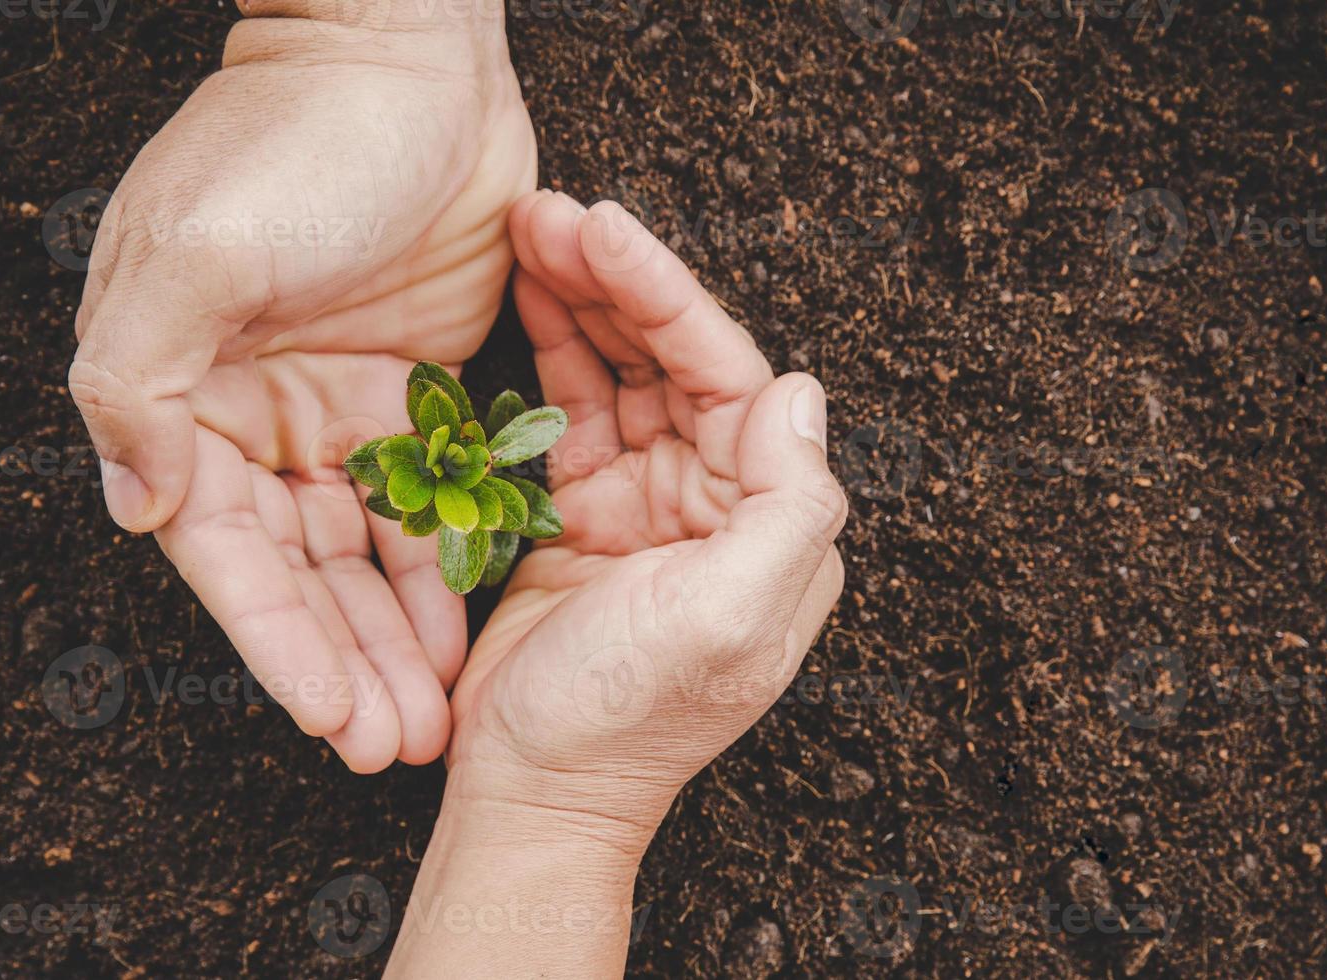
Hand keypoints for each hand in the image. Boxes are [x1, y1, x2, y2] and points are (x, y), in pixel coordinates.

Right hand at [67, 3, 535, 770]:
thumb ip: (142, 380)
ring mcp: (335, 406)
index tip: (329, 721)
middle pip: (297, 570)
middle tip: (392, 747)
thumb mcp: (199, 252)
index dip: (274, 644)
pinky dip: (446, 560)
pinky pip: (430, 496)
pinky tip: (468, 625)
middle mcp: (252, 414)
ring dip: (395, 632)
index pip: (224, 551)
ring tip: (434, 713)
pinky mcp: (412, 388)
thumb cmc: (292, 144)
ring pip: (366, 550)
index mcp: (180, 395)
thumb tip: (135, 507)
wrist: (401, 58)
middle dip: (342, 662)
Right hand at [450, 189, 847, 845]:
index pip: (731, 377)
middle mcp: (717, 501)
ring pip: (622, 376)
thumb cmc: (629, 721)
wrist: (534, 793)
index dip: (669, 298)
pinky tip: (526, 298)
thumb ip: (786, 506)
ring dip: (582, 303)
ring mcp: (648, 504)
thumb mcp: (729, 620)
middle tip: (551, 211)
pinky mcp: (584, 514)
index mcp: (767, 520)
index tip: (608, 231)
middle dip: (618, 283)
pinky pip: (573, 415)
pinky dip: (551, 356)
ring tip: (530, 230)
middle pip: (674, 361)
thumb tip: (801, 390)